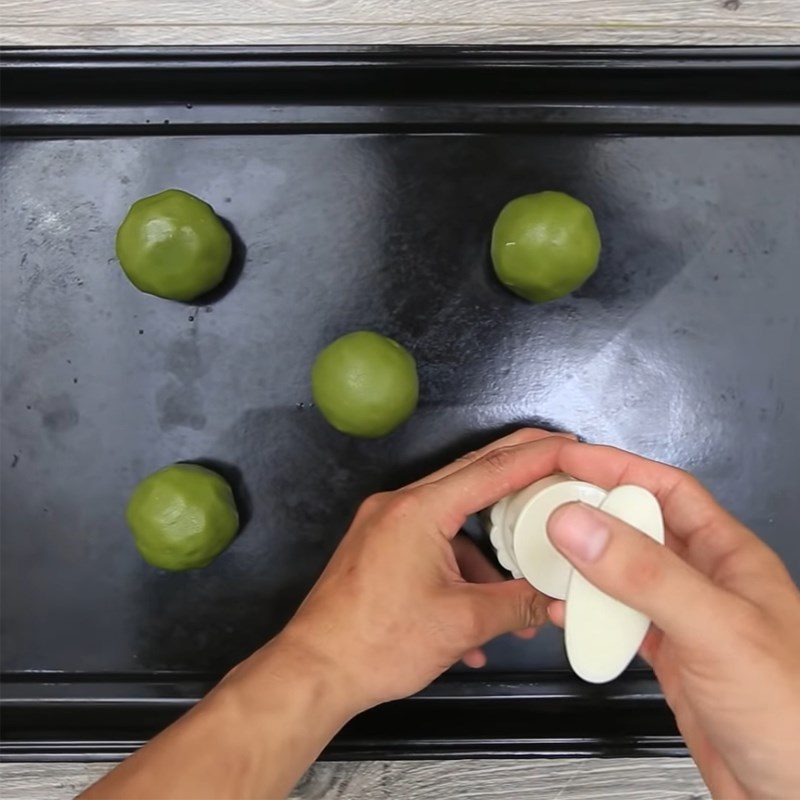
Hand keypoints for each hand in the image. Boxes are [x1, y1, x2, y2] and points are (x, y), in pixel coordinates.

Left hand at [278, 428, 575, 712]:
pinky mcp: (381, 546)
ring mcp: (386, 524)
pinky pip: (434, 542)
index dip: (538, 455)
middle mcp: (399, 505)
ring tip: (523, 580)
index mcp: (419, 510)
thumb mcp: (461, 624)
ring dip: (491, 546)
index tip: (570, 446)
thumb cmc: (374, 643)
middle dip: (520, 472)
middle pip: (473, 475)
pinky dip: (462, 567)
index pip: (492, 470)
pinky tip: (480, 613)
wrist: (315, 669)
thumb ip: (516, 605)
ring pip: (455, 516)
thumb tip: (552, 601)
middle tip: (560, 463)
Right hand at [541, 441, 799, 799]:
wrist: (795, 799)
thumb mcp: (716, 630)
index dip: (616, 467)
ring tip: (549, 561)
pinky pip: (619, 621)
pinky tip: (569, 617)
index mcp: (730, 557)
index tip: (568, 458)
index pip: (667, 489)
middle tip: (548, 508)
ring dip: (584, 568)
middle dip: (591, 513)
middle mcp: (706, 582)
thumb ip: (646, 574)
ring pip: (623, 574)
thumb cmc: (796, 718)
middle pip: (638, 527)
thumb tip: (581, 525)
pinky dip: (589, 616)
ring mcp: (687, 621)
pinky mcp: (671, 659)